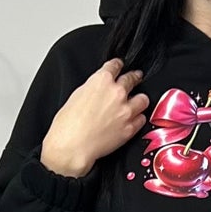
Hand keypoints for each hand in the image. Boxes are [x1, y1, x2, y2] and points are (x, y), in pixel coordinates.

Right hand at [40, 59, 149, 177]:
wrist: (72, 146)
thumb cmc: (68, 125)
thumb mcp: (77, 96)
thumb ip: (93, 88)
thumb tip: (99, 90)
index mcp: (101, 81)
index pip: (115, 65)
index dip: (117, 65)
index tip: (119, 66)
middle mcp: (117, 93)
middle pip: (132, 78)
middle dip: (133, 77)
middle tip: (135, 78)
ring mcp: (126, 110)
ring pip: (143, 99)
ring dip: (139, 99)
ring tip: (136, 101)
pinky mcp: (130, 128)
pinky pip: (141, 119)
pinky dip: (138, 118)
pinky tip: (133, 119)